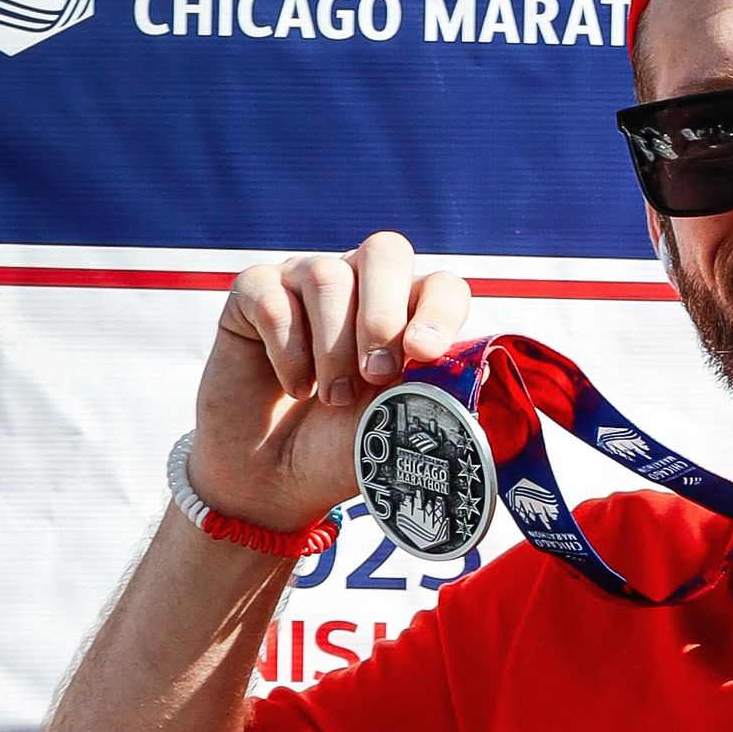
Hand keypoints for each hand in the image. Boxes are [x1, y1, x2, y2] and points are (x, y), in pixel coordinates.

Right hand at [191, 232, 470, 529]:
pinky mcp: (255, 293)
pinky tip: (295, 387)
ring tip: (332, 396)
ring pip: (326, 277)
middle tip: (377, 376)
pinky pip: (272, 299)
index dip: (439, 311)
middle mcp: (360, 287)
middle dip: (382, 317)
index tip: (423, 355)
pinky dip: (286, 351)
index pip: (441, 286)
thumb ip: (432, 392)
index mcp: (408, 314)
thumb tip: (477, 365)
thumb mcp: (395, 427)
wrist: (276, 479)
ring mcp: (305, 282)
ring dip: (333, 348)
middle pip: (385, 252)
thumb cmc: (342, 449)